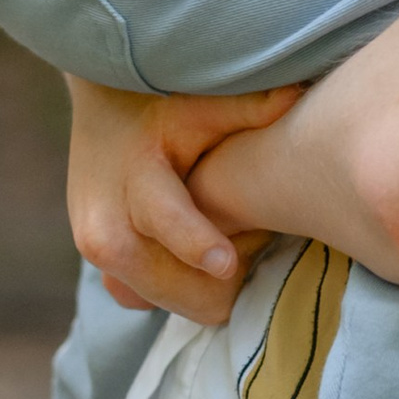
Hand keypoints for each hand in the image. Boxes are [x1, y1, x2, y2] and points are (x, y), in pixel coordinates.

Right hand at [66, 76, 301, 324]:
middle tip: (255, 236)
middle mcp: (104, 231)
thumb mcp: (200, 105)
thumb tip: (297, 95)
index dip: (196, 243)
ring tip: (232, 241)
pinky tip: (204, 256)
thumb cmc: (162, 107)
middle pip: (179, 289)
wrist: (104, 114)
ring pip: (177, 303)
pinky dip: (186, 288)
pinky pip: (158, 302)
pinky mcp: (105, 273)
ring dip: (209, 284)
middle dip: (226, 275)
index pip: (163, 221)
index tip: (226, 261)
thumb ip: (247, 108)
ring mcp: (101, 260)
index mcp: (132, 181)